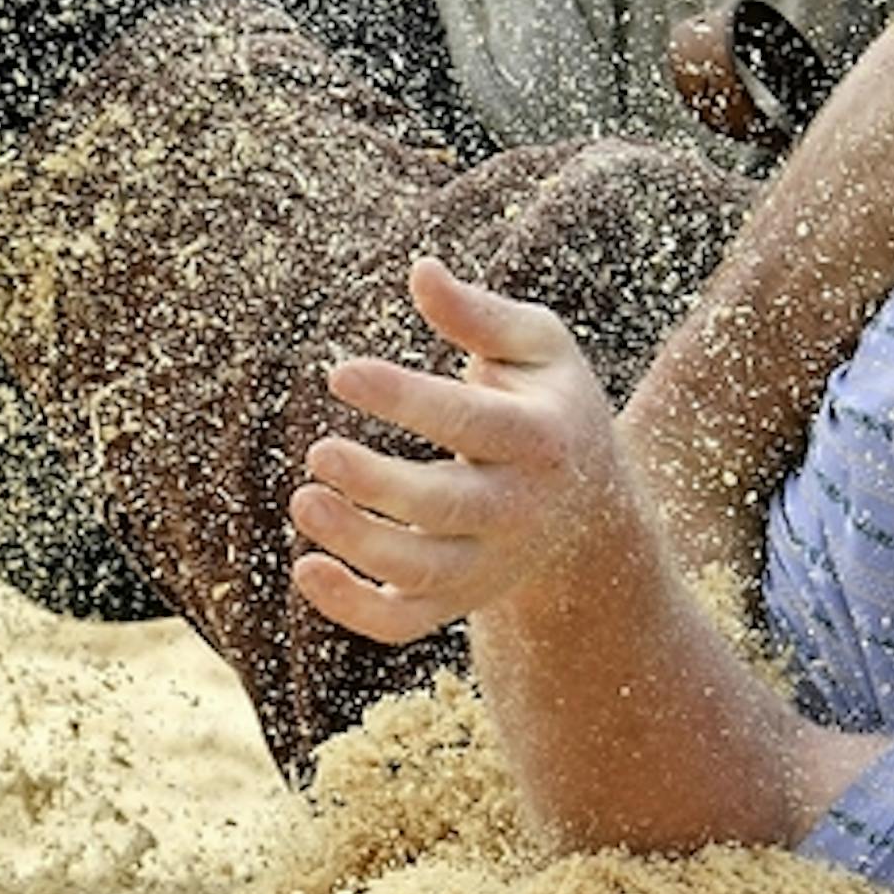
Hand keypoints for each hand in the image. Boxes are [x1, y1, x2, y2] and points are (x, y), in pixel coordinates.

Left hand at [289, 259, 641, 645]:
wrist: (590, 504)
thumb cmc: (547, 404)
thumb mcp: (538, 347)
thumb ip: (479, 315)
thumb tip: (420, 271)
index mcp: (542, 437)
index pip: (470, 422)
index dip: (403, 399)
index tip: (341, 372)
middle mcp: (520, 508)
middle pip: (446, 507)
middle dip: (378, 485)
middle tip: (319, 452)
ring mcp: (489, 562)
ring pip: (421, 572)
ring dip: (357, 544)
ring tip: (304, 499)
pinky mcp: (458, 598)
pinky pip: (402, 622)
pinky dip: (352, 608)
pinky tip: (306, 568)